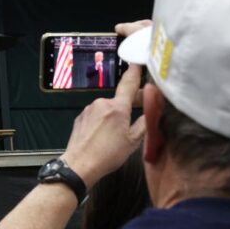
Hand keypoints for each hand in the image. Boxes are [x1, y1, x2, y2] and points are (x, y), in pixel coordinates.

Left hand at [60, 20, 151, 187]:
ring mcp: (89, 110)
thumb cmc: (106, 155)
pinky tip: (103, 135)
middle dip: (129, 104)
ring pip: (107, 108)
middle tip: (137, 115)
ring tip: (117, 133)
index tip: (137, 63)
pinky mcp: (81, 117)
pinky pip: (96, 115)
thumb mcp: (132, 142)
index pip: (129, 84)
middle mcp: (102, 103)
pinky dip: (102, 121)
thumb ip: (143, 125)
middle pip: (120, 99)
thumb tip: (150, 114)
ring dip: (114, 115)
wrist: (79, 165)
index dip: (135, 73)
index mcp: (118, 107)